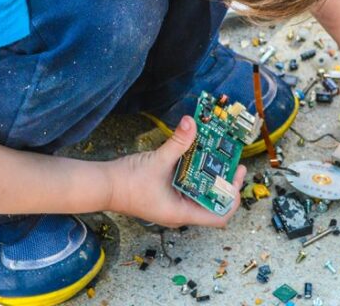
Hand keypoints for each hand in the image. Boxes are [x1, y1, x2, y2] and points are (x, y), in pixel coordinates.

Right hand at [107, 116, 246, 227]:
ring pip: (200, 194)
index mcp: (182, 213)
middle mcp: (180, 212)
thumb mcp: (158, 161)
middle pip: (213, 203)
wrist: (103, 186)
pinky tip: (199, 157)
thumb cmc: (127, 183)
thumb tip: (192, 123)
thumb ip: (178, 142)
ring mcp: (173, 204)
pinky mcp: (167, 195)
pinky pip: (188, 187)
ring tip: (219, 157)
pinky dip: (196, 174)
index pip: (219, 216)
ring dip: (211, 177)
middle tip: (233, 162)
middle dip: (224, 183)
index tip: (236, 177)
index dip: (232, 198)